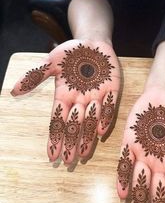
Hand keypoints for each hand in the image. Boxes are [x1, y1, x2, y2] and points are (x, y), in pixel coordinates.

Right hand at [11, 39, 119, 163]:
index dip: (55, 138)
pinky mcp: (112, 89)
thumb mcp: (52, 62)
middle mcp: (80, 100)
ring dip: (87, 137)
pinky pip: (109, 106)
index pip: (58, 121)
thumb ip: (35, 76)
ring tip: (83, 154)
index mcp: (65, 96)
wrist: (92, 41)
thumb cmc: (71, 52)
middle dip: (71, 143)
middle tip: (68, 161)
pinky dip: (105, 117)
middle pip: (74, 125)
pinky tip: (100, 131)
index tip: (52, 155)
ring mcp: (97, 96)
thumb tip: (14, 91)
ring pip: (91, 120)